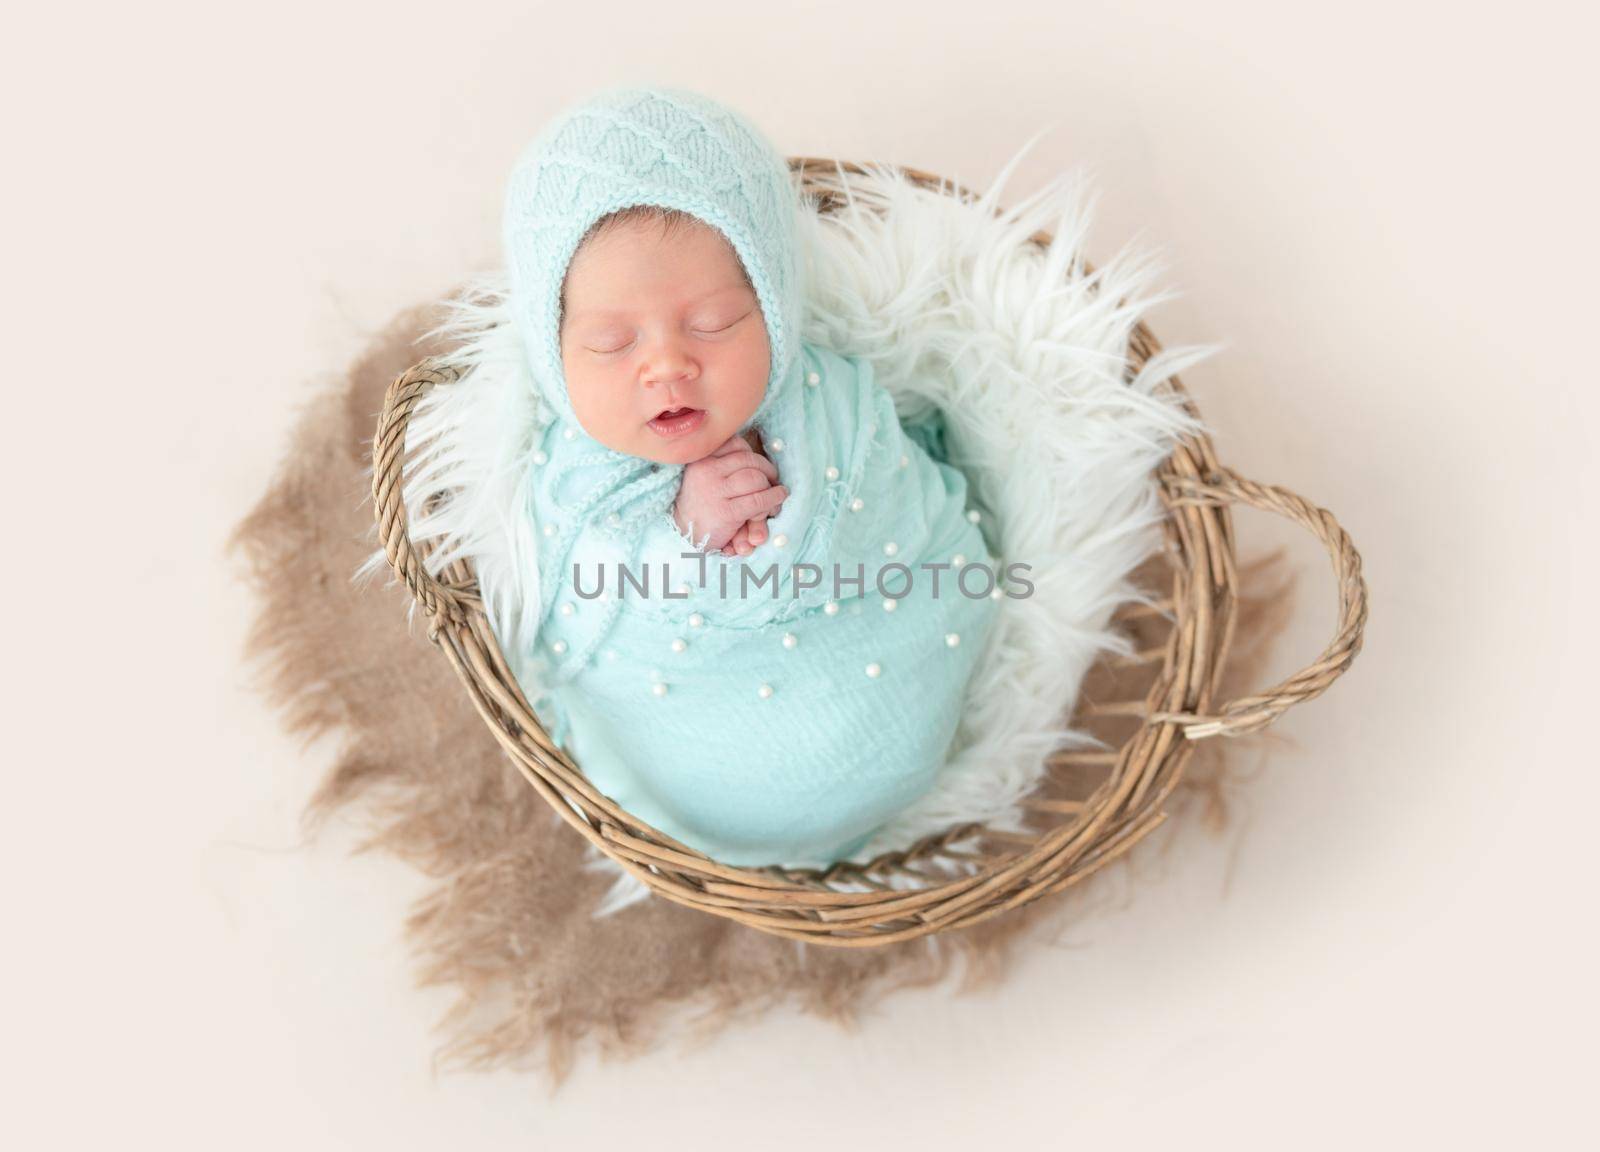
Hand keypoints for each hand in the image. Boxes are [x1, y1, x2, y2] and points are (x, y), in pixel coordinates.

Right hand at [673, 435, 787, 556]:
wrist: (683, 536)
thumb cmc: (701, 506)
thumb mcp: (708, 479)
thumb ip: (730, 467)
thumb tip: (761, 462)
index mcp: (702, 459)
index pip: (736, 444)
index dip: (753, 454)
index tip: (758, 466)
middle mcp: (707, 471)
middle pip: (750, 460)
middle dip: (767, 470)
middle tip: (773, 480)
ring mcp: (715, 491)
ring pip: (756, 478)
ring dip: (770, 487)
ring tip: (774, 496)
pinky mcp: (726, 513)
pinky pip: (758, 501)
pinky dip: (773, 500)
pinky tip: (777, 501)